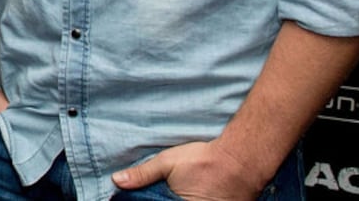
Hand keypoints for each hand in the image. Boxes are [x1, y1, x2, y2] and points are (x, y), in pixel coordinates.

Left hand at [112, 141, 267, 200]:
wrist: (240, 161)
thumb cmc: (203, 161)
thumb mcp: (167, 162)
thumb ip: (142, 175)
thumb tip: (117, 180)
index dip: (151, 200)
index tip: (146, 196)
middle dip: (163, 199)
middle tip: (168, 190)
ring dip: (177, 198)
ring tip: (181, 189)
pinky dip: (194, 200)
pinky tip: (192, 192)